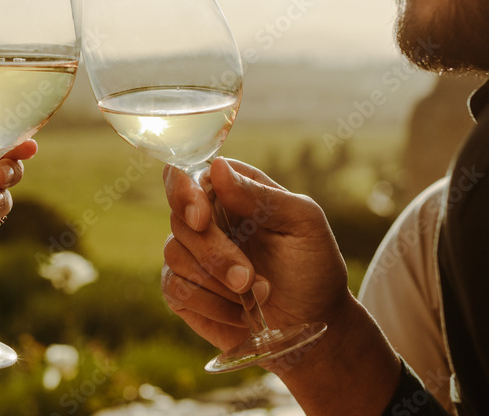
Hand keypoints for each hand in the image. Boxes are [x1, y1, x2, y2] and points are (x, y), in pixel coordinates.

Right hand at [161, 158, 400, 412]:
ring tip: (259, 295)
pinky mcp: (184, 290)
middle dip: (215, 253)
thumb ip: (259, 195)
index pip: (186, 175)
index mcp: (230, 190)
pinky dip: (211, 304)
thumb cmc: (313, 264)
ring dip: (218, 281)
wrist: (313, 323)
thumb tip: (216, 166)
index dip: (184, 193)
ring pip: (175, 255)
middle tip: (249, 278)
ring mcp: (191, 254)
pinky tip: (240, 312)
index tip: (201, 220)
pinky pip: (175, 289)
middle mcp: (205, 218)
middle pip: (179, 219)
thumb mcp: (302, 222)